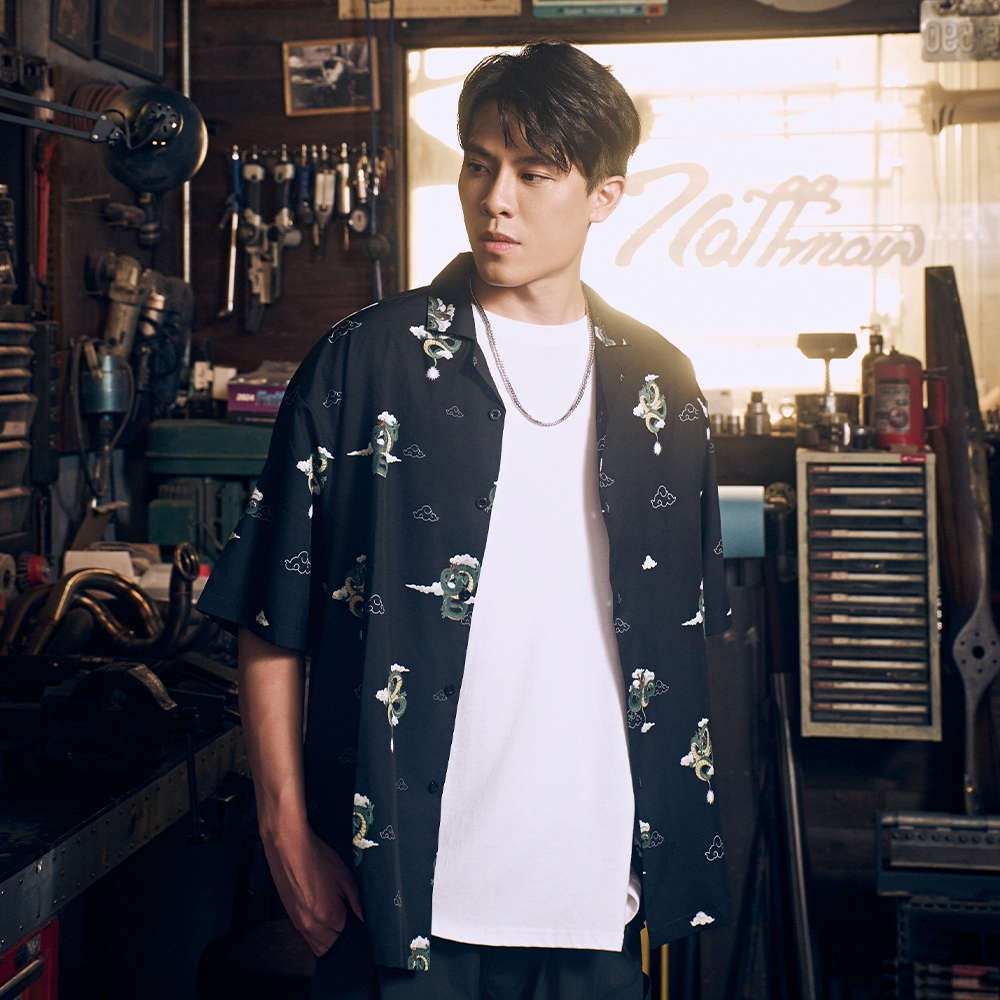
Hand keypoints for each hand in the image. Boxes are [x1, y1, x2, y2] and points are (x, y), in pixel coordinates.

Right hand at [262, 818, 362, 955]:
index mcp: (329, 917)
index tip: (361, 922)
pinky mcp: (291, 918)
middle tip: (352, 923)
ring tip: (339, 922)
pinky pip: (307, 937)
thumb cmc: (318, 858)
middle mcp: (312, 927)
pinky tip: (325, 919)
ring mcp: (298, 924)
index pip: (348, 937)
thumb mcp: (344, 876)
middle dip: (343, 939)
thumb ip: (357, 901)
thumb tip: (365, 918)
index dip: (357, 930)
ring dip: (330, 940)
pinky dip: (318, 935)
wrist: (288, 847)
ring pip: (318, 946)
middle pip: (332, 947)